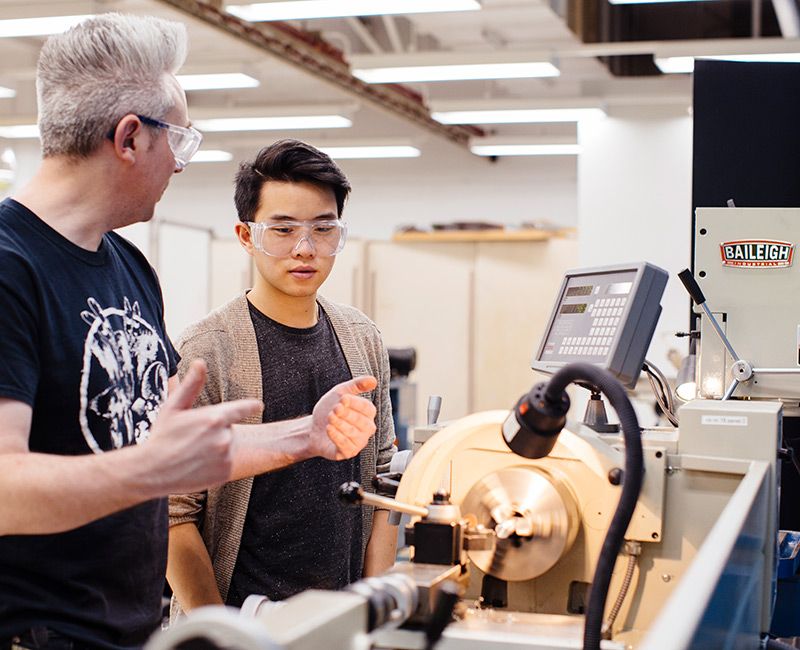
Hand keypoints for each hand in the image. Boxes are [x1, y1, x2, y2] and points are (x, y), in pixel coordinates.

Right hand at [147, 360, 261, 492]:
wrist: (151, 471)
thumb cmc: (161, 436)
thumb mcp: (173, 407)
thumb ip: (192, 385)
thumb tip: (200, 362)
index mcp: (214, 417)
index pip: (241, 409)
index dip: (250, 406)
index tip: (258, 405)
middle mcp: (224, 437)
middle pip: (229, 429)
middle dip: (216, 430)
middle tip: (193, 438)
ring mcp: (226, 457)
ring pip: (228, 447)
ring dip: (217, 447)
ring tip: (194, 452)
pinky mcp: (225, 473)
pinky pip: (226, 463)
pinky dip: (216, 463)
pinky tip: (198, 464)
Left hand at [309, 376, 377, 460]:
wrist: (314, 428)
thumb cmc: (329, 410)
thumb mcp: (341, 392)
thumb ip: (357, 385)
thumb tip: (373, 380)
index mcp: (368, 414)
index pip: (368, 409)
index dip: (355, 403)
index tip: (342, 398)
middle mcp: (367, 429)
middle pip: (362, 422)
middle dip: (346, 414)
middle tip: (334, 409)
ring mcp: (359, 442)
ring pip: (354, 434)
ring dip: (340, 424)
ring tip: (329, 418)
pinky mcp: (349, 452)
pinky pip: (346, 446)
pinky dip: (336, 436)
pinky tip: (328, 429)